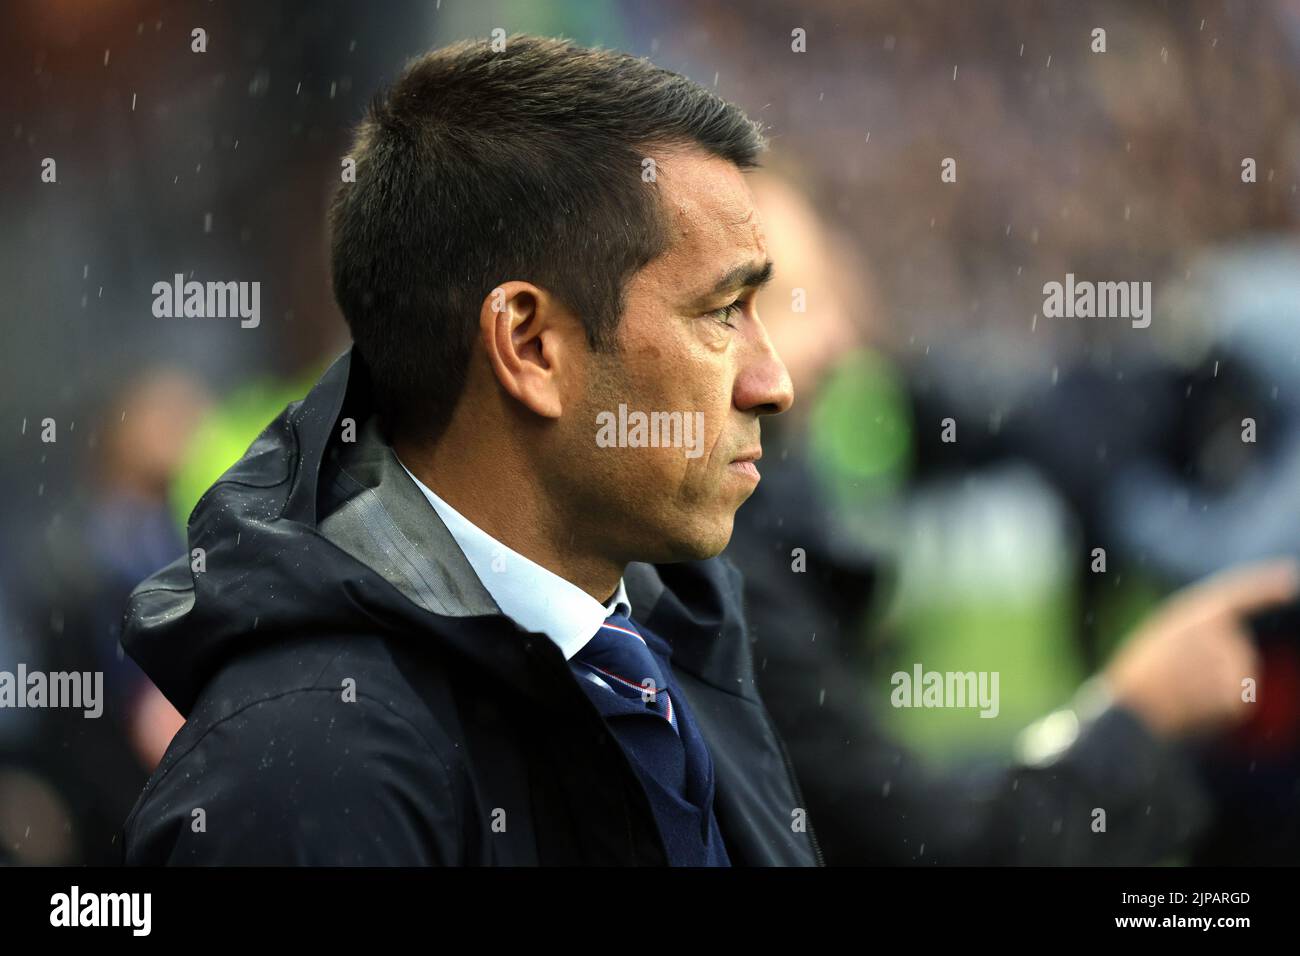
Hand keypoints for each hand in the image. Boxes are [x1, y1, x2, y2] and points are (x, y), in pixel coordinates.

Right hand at [1103, 557, 1299, 738]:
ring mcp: (1236, 668)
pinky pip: (1233, 700)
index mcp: (1204, 614)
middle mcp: (1228, 636)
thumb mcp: (1164, 633)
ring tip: (1180, 688)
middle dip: (1212, 662)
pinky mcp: (1240, 697)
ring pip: (1234, 676)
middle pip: (1235, 648)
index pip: (1244, 594)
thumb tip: (1231, 633)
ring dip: (1212, 685)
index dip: (1266, 584)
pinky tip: (1192, 705)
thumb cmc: (1142, 672)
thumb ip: (1199, 626)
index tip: (1287, 576)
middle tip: (1176, 671)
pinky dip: (1216, 706)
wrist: (1136, 709)